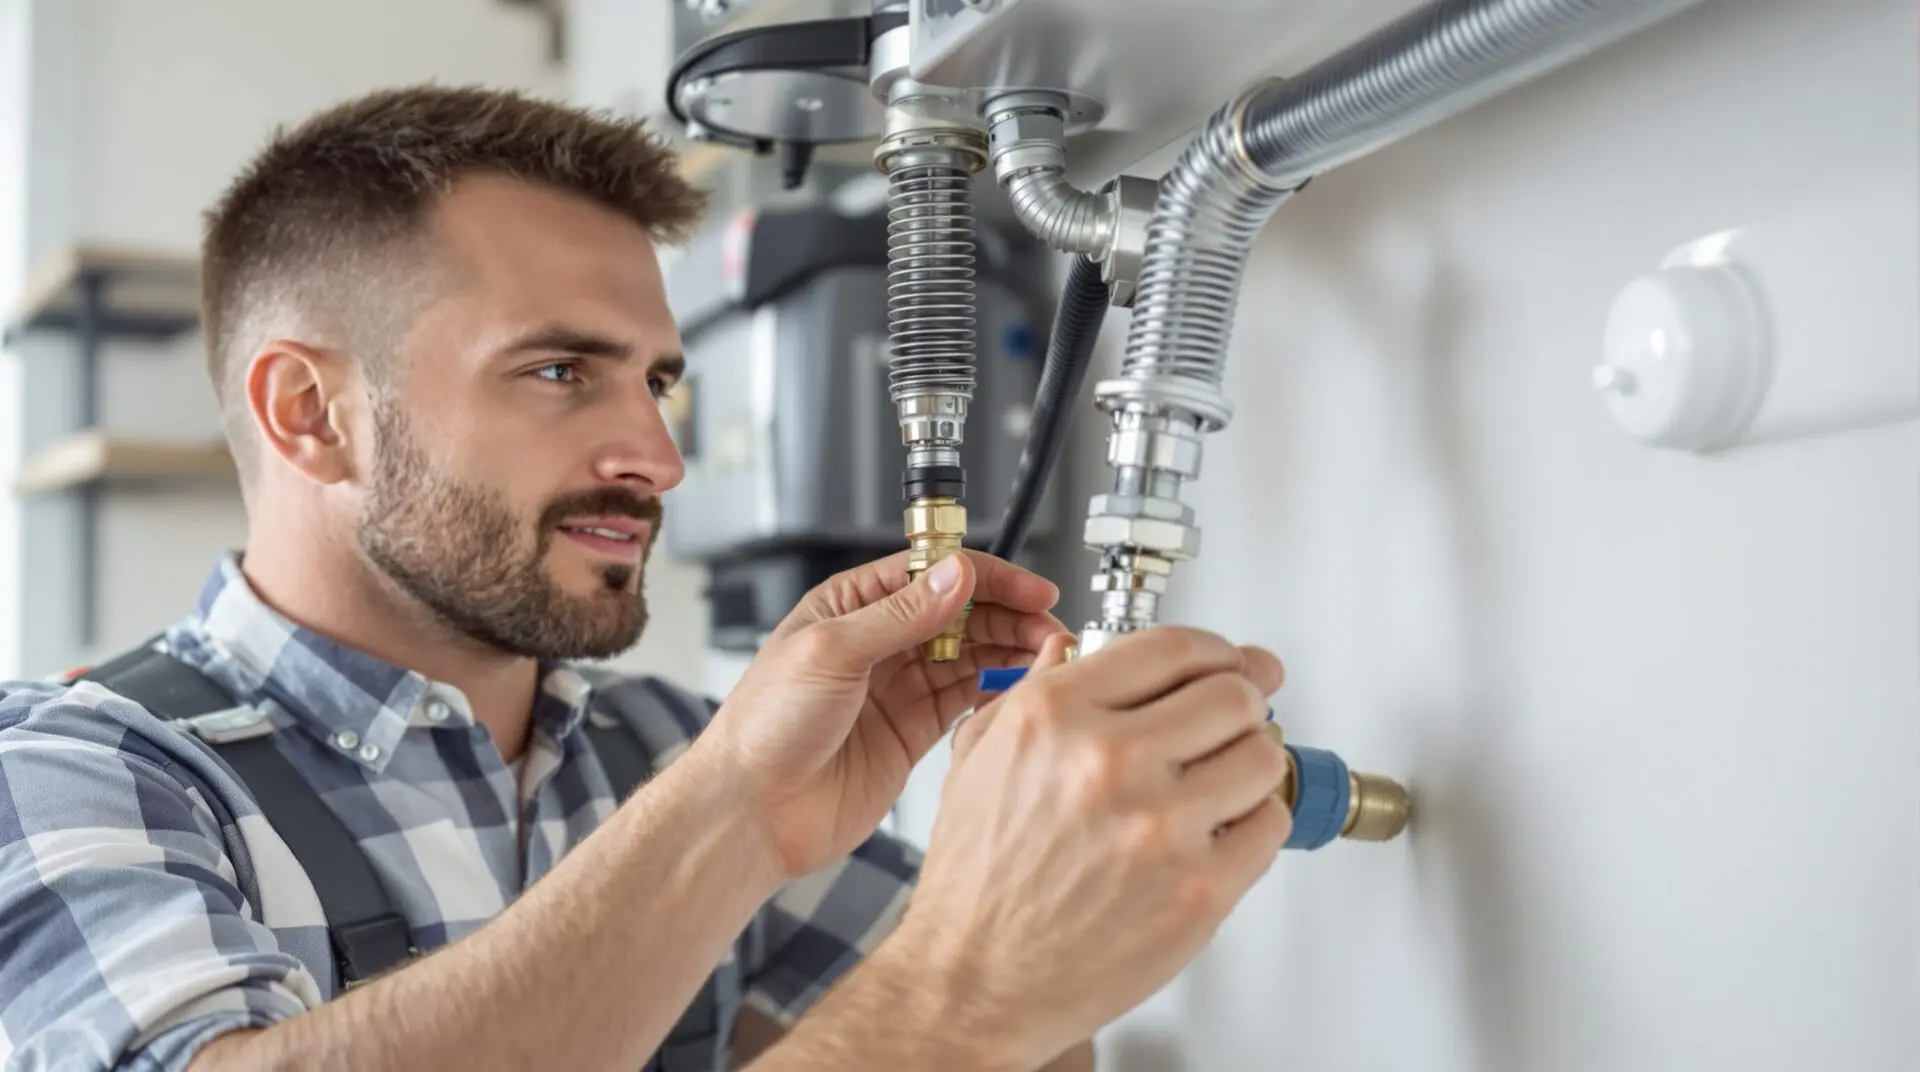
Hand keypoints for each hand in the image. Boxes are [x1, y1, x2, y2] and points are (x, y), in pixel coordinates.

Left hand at [702, 549, 1069, 878]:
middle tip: (1050, 629)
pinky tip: (1019, 690)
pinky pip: (966, 701)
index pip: (933, 573)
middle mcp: (878, 642)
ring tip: (1049, 657)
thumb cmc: (765, 727)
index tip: (1032, 590)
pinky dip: (997, 693)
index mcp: (851, 606)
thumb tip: (956, 576)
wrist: (752, 812)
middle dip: (1009, 616)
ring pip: (970, 656)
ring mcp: (897, 687)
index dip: (987, 578)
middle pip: (961, 613)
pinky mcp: (913, 733)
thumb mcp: (832, 652)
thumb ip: (901, 614)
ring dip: (1010, 652)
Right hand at [890, 627, 1290, 1067]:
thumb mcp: (980, 758)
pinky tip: (1219, 833)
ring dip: (1252, 764)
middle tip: (1236, 724)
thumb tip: (1071, 649)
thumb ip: (1032, 691)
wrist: (974, 979)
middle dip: (1242, 705)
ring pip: (1262, 757)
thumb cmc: (977, 880)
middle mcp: (1109, 760)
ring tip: (1224, 783)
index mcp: (1054, 715)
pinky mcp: (1199, 888)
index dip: (1217, 650)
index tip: (1233, 662)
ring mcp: (1160, 825)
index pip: (1174, 647)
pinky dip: (1254, 825)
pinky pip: (1269, 825)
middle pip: (1233, 695)